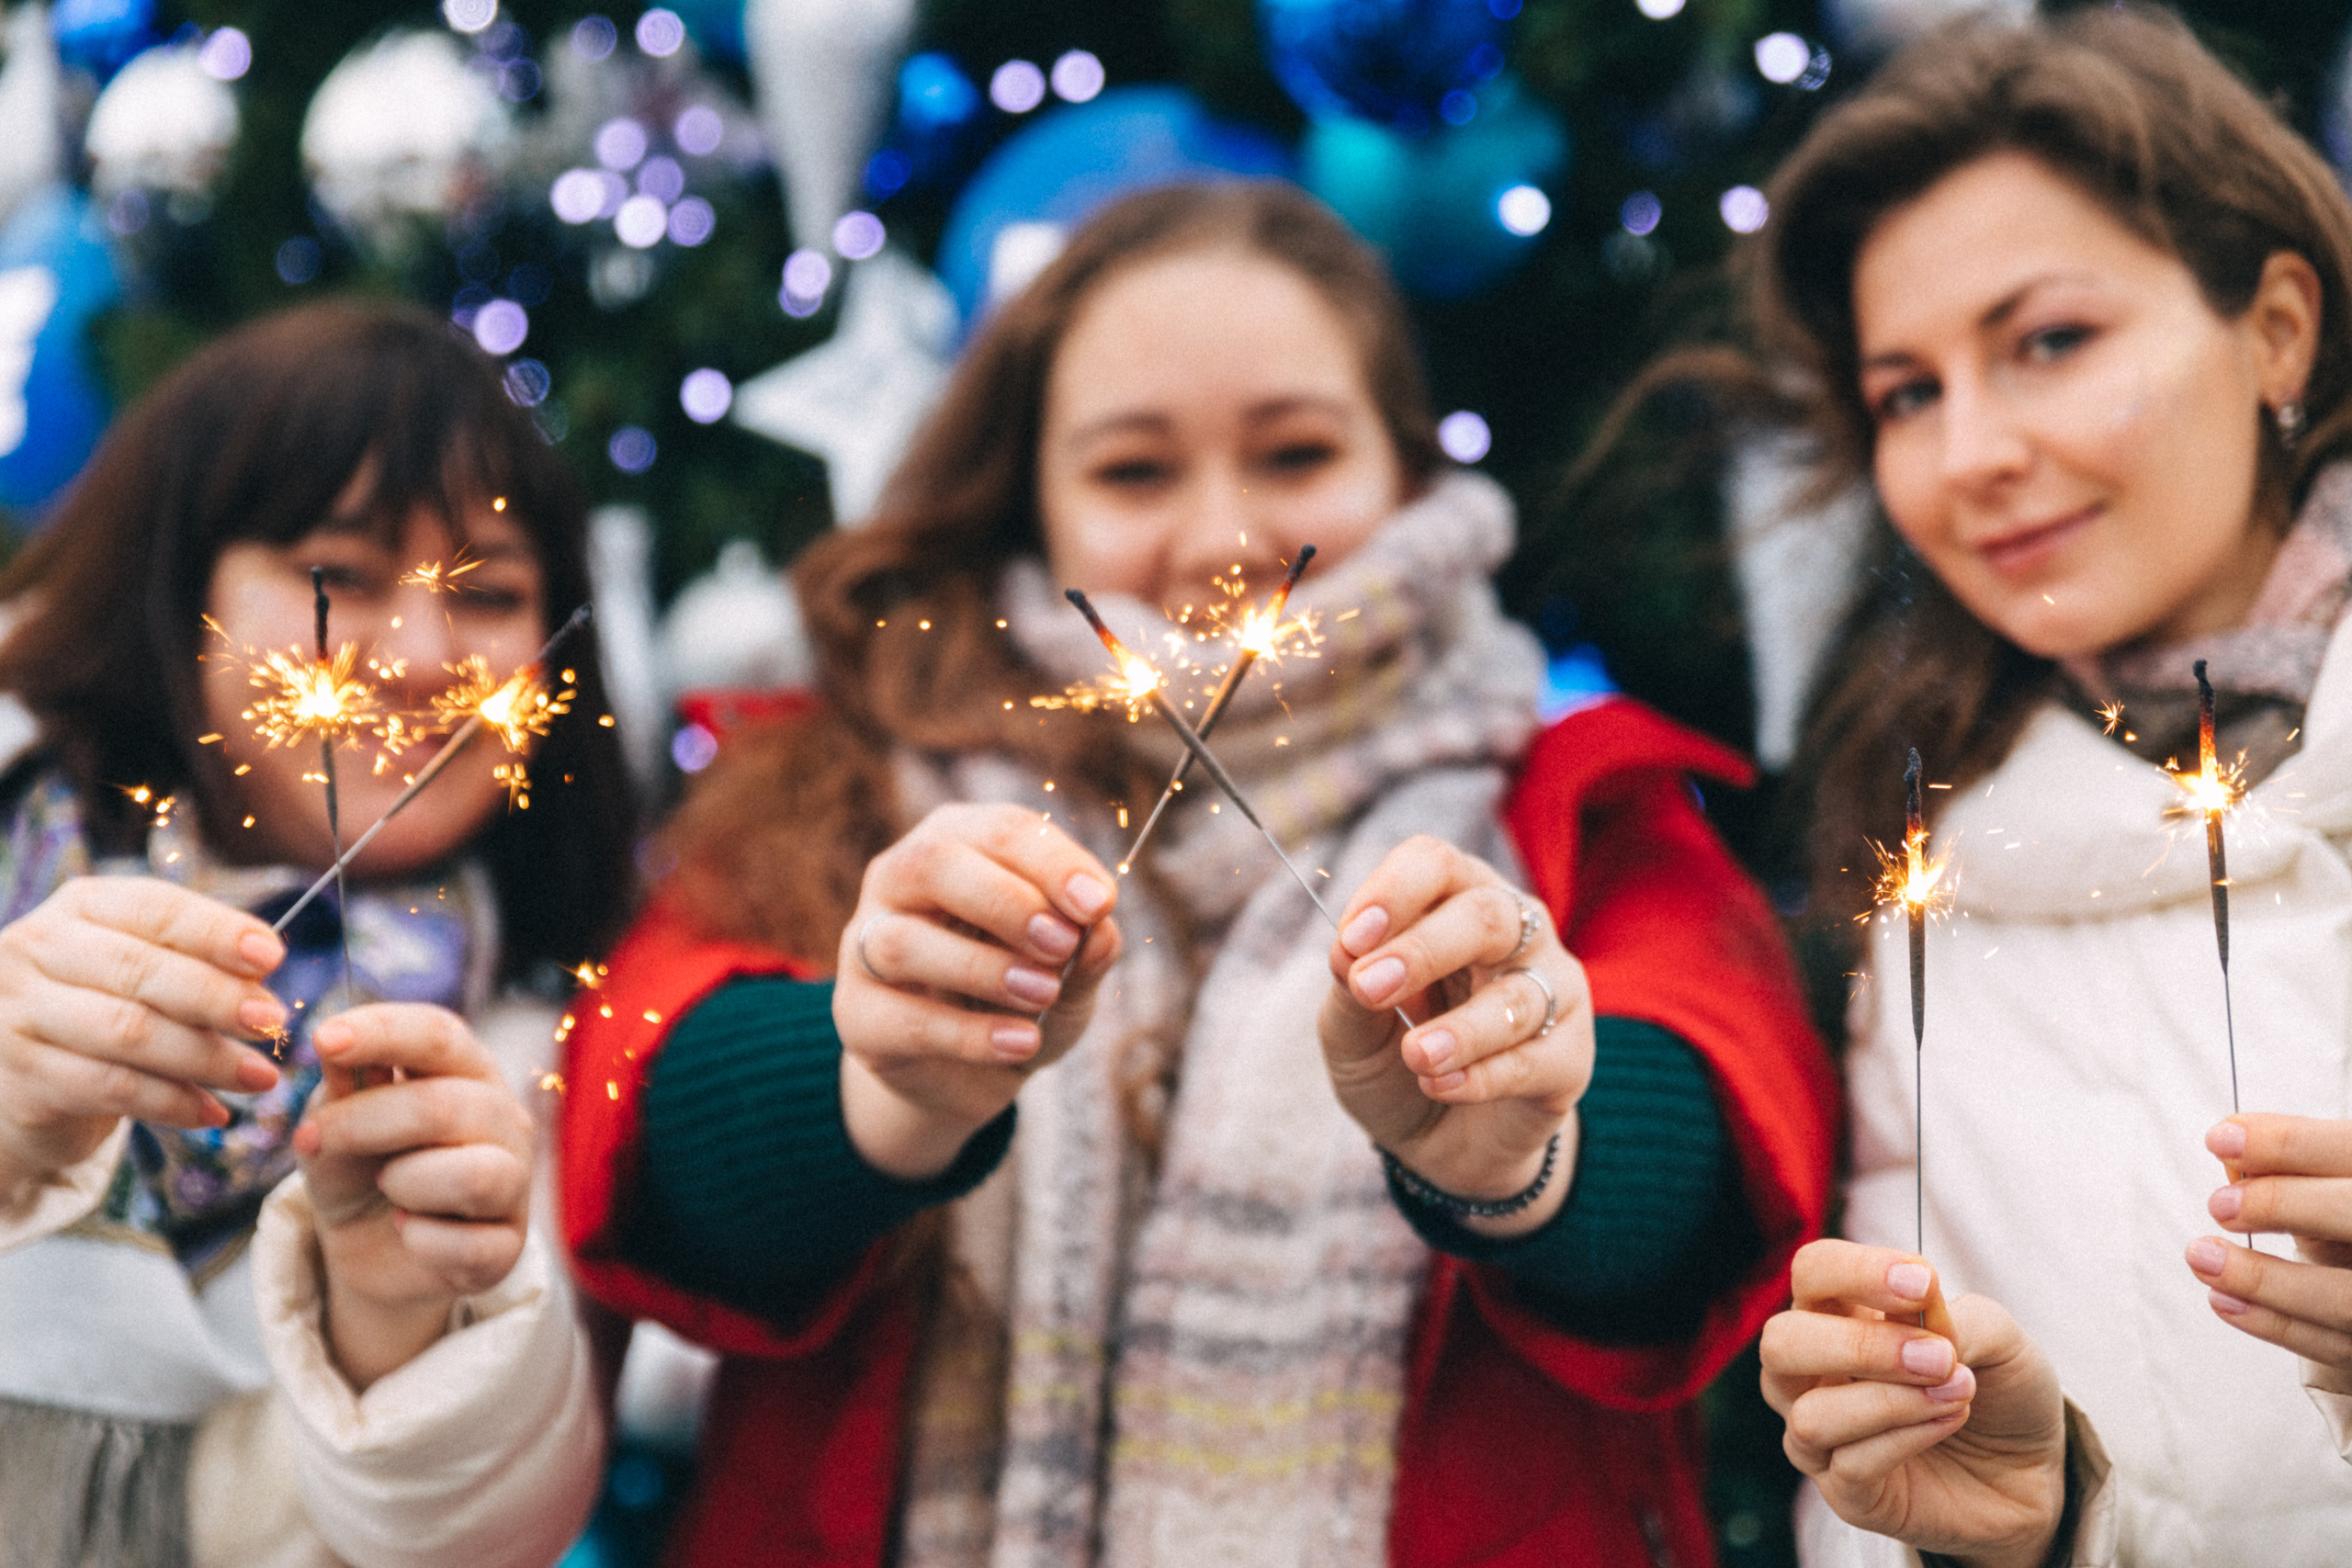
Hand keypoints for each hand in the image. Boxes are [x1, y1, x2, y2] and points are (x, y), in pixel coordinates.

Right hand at [0, 877, 284, 1200]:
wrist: (20, 1082)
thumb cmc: (102, 1011)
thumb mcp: (144, 974)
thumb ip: (196, 964)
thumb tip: (262, 974)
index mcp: (81, 908)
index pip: (154, 908)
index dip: (217, 931)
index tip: (273, 956)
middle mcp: (38, 949)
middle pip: (141, 970)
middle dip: (218, 996)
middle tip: (273, 1022)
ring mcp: (20, 1013)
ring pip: (130, 1031)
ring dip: (207, 1057)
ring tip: (262, 1077)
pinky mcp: (22, 1077)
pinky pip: (112, 1087)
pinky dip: (173, 1102)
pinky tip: (214, 1113)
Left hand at [291, 1005, 534, 1390]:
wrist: (368, 1248)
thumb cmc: (357, 1167)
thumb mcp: (333, 1124)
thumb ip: (341, 1088)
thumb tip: (334, 1051)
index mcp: (466, 1071)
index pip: (439, 1035)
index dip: (383, 1031)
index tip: (321, 1039)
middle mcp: (503, 1118)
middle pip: (445, 1105)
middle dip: (363, 1122)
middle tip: (313, 1139)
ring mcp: (514, 1183)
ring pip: (474, 1176)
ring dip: (406, 1183)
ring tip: (387, 1188)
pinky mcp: (508, 1245)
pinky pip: (469, 1247)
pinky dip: (421, 1242)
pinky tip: (407, 1232)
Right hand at [835, 803, 1118, 1181]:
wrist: (971, 1074)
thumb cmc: (1024, 996)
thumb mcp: (1070, 970)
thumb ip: (1087, 947)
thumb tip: (1100, 930)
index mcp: (960, 844)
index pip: (1000, 829)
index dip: (1052, 862)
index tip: (1099, 903)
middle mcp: (900, 880)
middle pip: (932, 863)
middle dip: (1005, 901)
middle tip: (1061, 942)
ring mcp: (865, 945)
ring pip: (903, 941)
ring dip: (983, 968)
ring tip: (1044, 993)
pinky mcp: (858, 1015)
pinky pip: (904, 1018)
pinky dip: (969, 1034)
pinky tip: (1021, 1044)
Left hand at [1318, 836, 1589, 1238]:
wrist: (1436, 1144)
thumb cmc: (1393, 1060)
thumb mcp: (1352, 1030)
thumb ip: (1349, 991)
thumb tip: (1343, 951)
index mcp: (1453, 901)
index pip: (1435, 864)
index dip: (1394, 891)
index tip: (1351, 937)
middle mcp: (1515, 932)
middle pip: (1486, 915)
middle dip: (1423, 949)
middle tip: (1371, 988)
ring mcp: (1552, 991)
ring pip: (1518, 994)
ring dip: (1460, 1028)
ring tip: (1416, 1056)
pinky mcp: (1570, 1057)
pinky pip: (1534, 1058)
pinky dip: (1483, 1076)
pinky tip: (1441, 1087)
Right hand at [1761, 1241, 2065, 1567]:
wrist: (2031, 1473)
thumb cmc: (1997, 1390)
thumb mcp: (2000, 1338)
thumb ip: (1957, 1318)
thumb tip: (1917, 1311)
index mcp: (1838, 1315)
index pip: (1812, 1273)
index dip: (1856, 1270)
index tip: (1923, 1282)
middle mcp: (1812, 1373)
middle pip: (1780, 1343)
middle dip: (1860, 1344)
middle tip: (1940, 1356)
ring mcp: (1822, 1437)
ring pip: (1811, 1416)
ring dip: (1892, 1400)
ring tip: (1958, 1393)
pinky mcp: (1846, 1494)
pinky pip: (1851, 1466)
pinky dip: (1907, 1438)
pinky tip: (1950, 1421)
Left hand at [2186, 1114, 2351, 1369]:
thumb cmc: (2340, 1220)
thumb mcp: (2324, 1185)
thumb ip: (2289, 1169)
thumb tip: (2232, 1156)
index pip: (2350, 1150)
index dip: (2290, 1143)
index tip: (2222, 1140)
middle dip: (2284, 1205)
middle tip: (2220, 1205)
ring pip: (2344, 1299)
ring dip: (2264, 1280)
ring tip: (2203, 1258)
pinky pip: (2331, 1345)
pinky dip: (2271, 1322)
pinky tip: (2224, 1299)